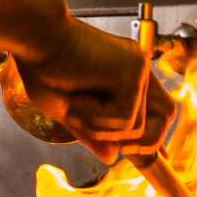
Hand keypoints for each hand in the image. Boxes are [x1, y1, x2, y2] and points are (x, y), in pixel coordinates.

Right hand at [14, 18, 175, 163]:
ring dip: (99, 128)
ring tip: (74, 104)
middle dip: (137, 142)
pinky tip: (76, 95)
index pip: (157, 109)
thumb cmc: (43, 68)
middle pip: (163, 119)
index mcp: (125, 74)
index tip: (156, 157)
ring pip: (137, 128)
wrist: (33, 39)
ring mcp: (139, 69)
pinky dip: (95, 119)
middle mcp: (138, 70)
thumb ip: (91, 133)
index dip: (156, 136)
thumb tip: (112, 157)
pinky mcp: (134, 73)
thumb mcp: (67, 110)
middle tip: (104, 139)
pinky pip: (125, 121)